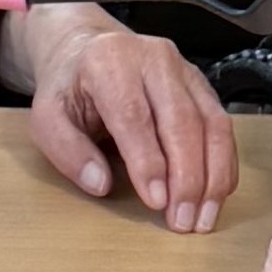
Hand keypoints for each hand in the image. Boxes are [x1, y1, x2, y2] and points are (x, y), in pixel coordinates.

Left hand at [4, 5, 237, 231]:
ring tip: (203, 217)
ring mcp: (184, 70)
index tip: (156, 201)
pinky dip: (223, 164)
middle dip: (187, 177)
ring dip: (212, 176)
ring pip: (211, 124)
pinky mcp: (202, 85)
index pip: (134, 115)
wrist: (88, 51)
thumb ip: (67, 150)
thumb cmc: (70, 88)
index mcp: (110, 61)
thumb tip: (99, 183)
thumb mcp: (47, 116)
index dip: (148, 162)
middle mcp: (153, 59)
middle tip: (182, 220)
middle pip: (181, 120)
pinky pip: (222, 126)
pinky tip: (216, 194)